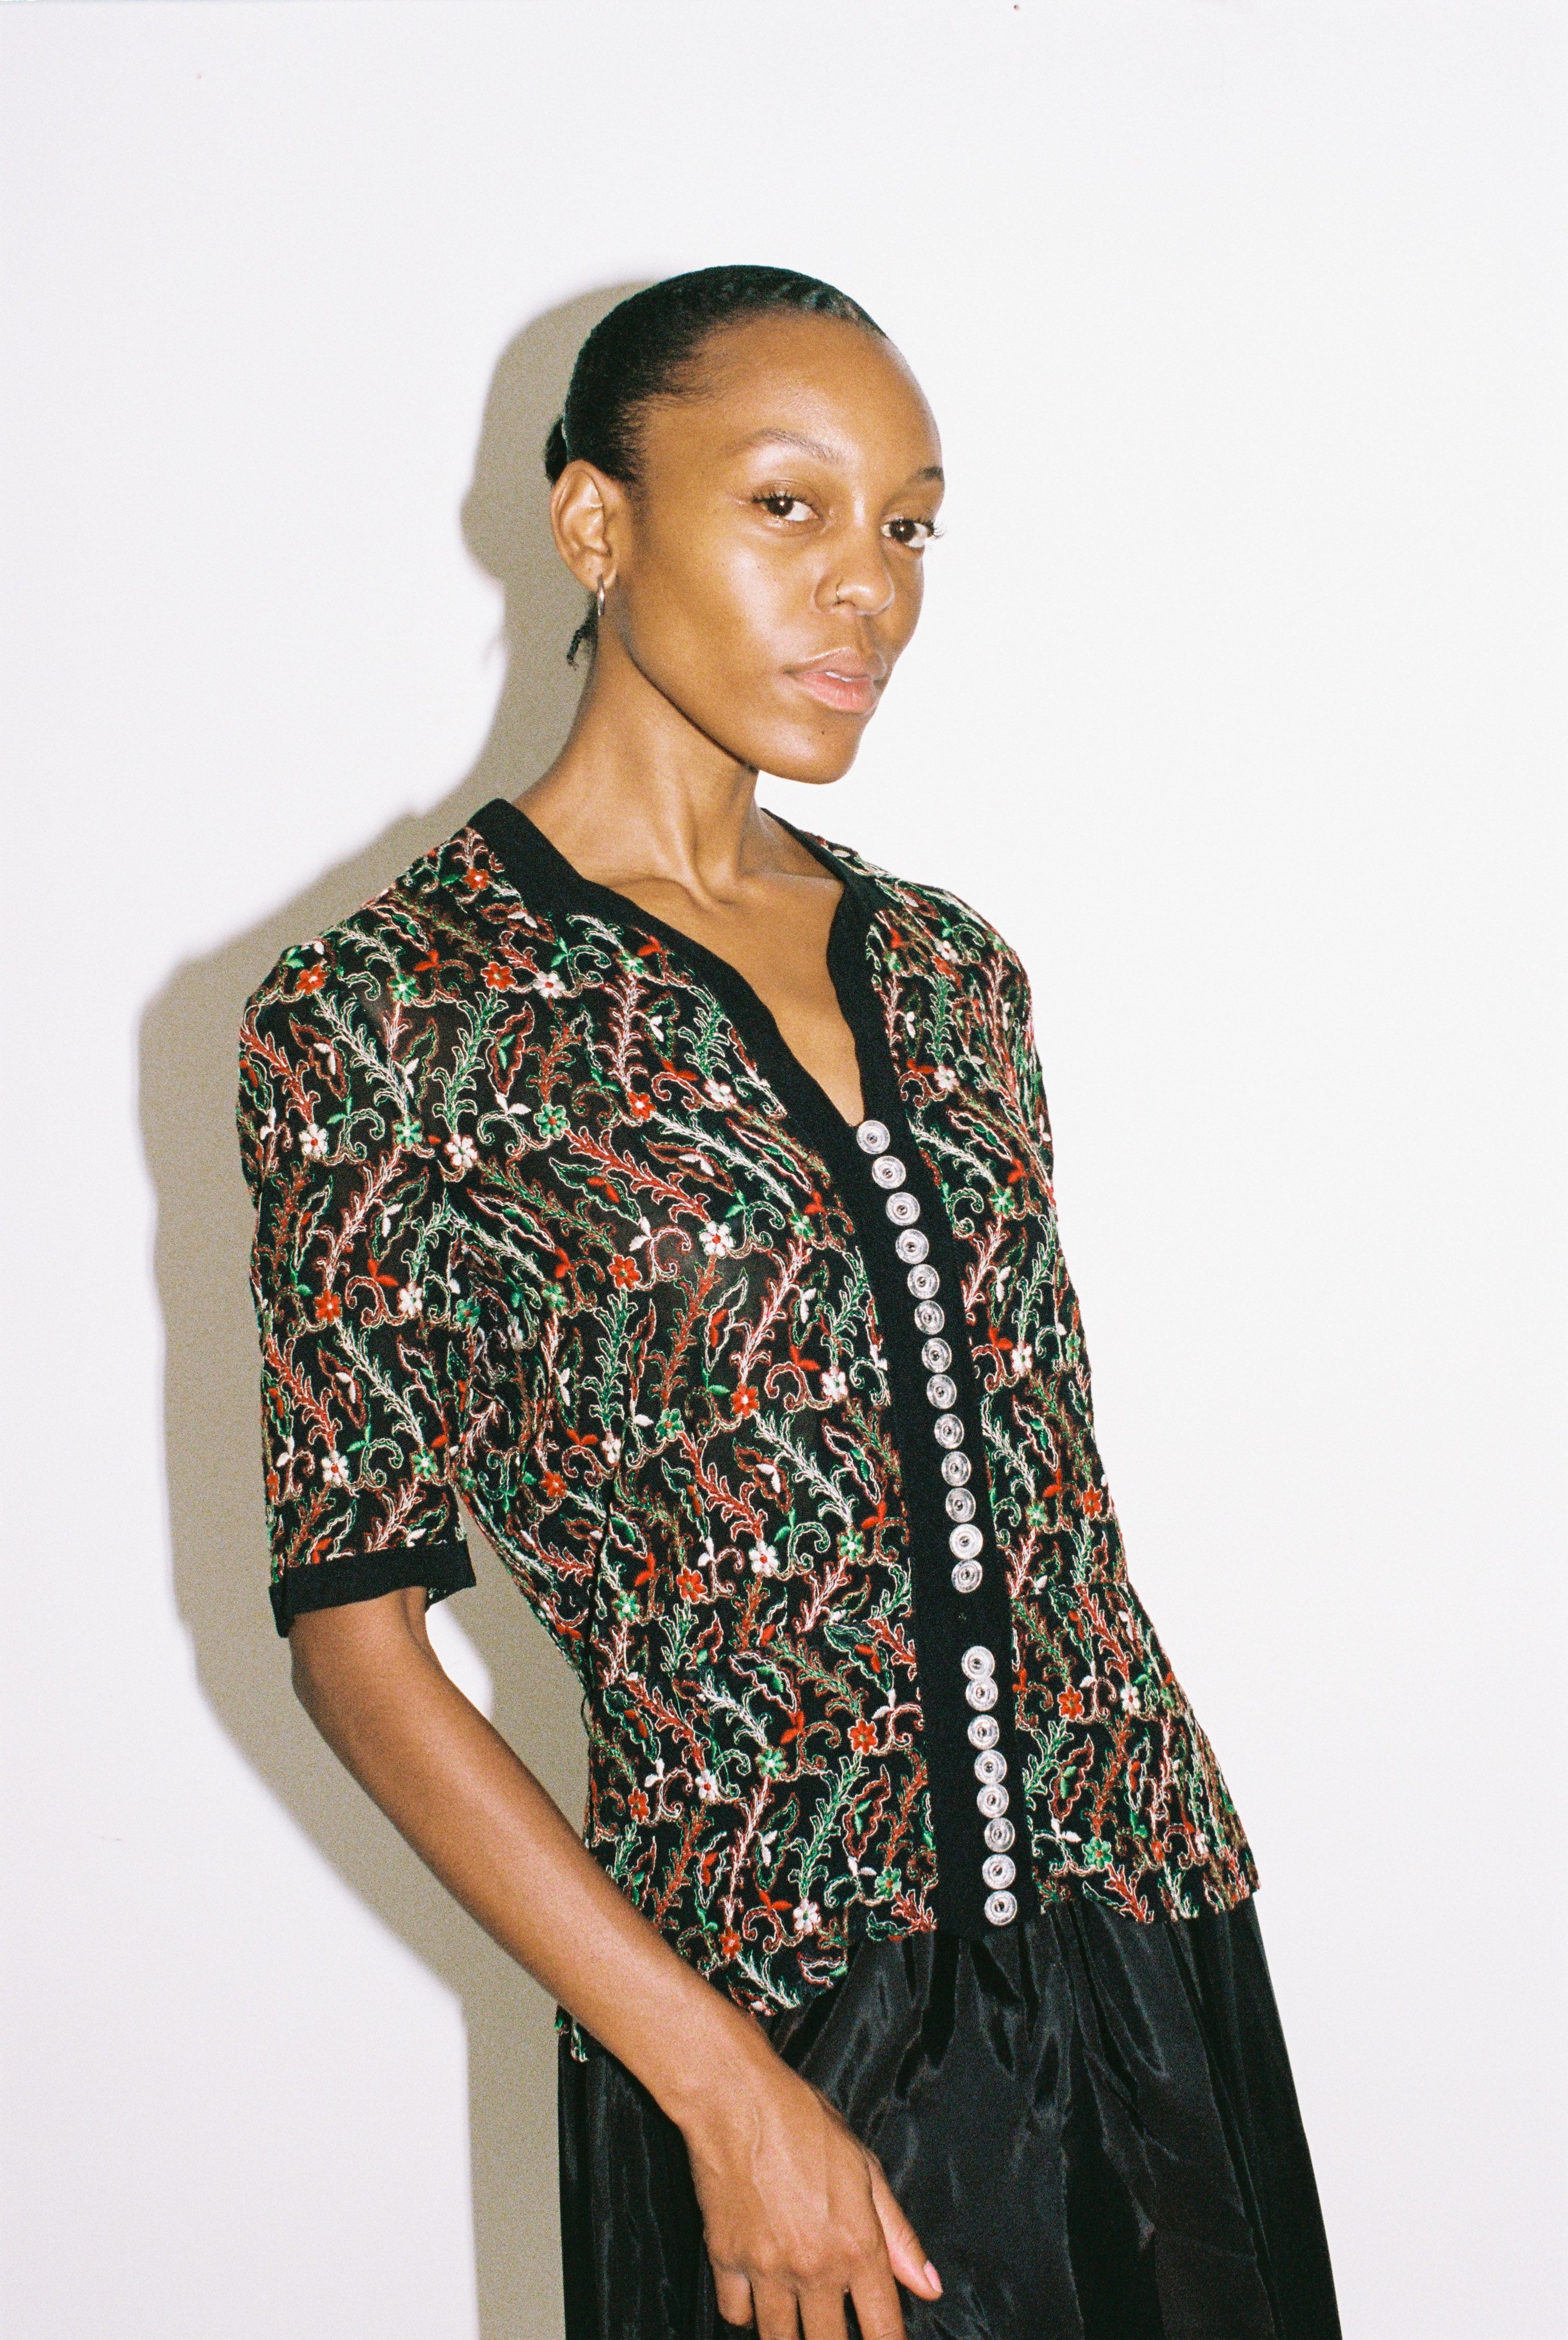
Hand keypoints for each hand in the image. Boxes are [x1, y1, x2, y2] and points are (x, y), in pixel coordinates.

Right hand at [681, 2053, 940, 2338]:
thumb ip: (899, 2235)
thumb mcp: (866, 2168)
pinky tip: (758, 2296)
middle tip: (834, 2329)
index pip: (883, 2329)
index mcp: (858, 2246)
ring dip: (791, 2336)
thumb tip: (929, 2288)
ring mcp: (767, 2268)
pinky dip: (747, 2313)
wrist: (737, 2098)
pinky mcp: (725, 2259)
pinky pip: (736, 2314)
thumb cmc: (804, 2122)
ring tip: (799, 2321)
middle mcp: (814, 2267)